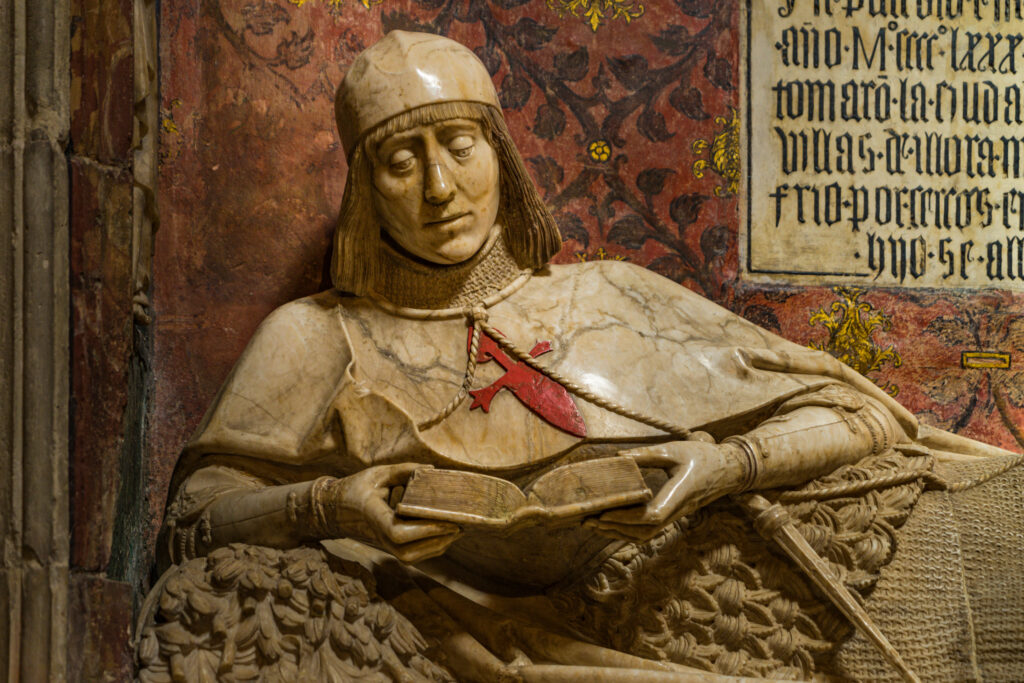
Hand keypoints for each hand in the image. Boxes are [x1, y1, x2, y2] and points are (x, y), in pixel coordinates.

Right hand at [317, 464, 460, 562]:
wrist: (334, 508)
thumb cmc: (357, 487)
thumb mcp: (377, 473)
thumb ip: (403, 470)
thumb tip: (430, 470)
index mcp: (373, 514)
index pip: (397, 531)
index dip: (424, 530)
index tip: (448, 522)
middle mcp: (377, 534)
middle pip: (407, 552)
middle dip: (436, 541)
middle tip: (459, 526)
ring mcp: (382, 544)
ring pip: (410, 558)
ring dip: (436, 547)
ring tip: (456, 531)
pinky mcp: (387, 546)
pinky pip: (410, 555)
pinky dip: (430, 549)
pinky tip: (444, 535)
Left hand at [586, 439, 745, 541]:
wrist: (726, 470)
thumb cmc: (702, 457)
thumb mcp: (675, 450)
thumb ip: (647, 455)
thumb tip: (618, 457)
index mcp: (679, 494)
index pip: (651, 515)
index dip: (626, 518)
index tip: (603, 513)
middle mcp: (676, 511)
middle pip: (644, 531)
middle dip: (614, 528)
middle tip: (588, 519)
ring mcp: (674, 516)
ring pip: (645, 535)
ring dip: (618, 532)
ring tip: (594, 524)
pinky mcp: (671, 515)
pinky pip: (648, 530)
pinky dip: (628, 530)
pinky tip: (611, 523)